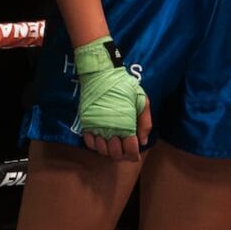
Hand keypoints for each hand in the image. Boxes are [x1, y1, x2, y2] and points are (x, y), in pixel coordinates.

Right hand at [73, 37, 150, 160]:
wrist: (101, 74)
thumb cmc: (124, 86)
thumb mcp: (142, 100)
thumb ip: (145, 122)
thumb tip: (143, 141)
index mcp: (126, 124)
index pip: (130, 150)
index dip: (133, 155)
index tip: (135, 154)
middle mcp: (110, 129)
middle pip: (115, 154)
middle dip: (122, 154)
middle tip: (125, 149)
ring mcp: (96, 127)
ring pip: (102, 151)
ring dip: (109, 151)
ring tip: (114, 144)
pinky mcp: (86, 123)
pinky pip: (89, 143)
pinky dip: (95, 146)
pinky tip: (102, 140)